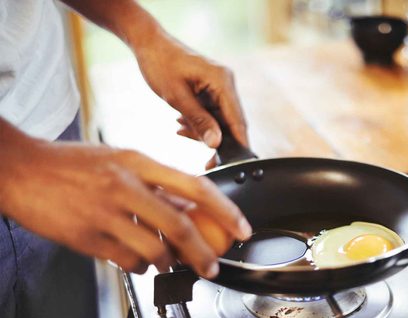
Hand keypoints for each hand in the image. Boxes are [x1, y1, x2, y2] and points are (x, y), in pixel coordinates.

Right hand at [0, 138, 251, 276]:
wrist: (18, 170)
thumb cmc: (70, 165)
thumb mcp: (118, 161)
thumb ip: (153, 184)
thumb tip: (189, 208)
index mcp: (137, 162)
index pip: (195, 186)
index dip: (225, 210)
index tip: (242, 228)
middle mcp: (124, 186)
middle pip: (180, 227)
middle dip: (203, 253)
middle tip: (212, 267)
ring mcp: (104, 213)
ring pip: (155, 251)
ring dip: (166, 262)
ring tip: (164, 259)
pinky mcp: (87, 238)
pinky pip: (127, 262)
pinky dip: (138, 266)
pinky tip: (133, 258)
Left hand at [133, 31, 247, 152]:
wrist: (148, 44)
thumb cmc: (160, 65)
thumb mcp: (176, 97)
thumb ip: (199, 121)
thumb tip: (216, 144)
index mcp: (222, 81)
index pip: (237, 119)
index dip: (239, 144)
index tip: (238, 165)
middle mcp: (226, 83)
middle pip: (231, 123)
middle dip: (218, 142)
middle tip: (208, 163)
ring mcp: (219, 87)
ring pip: (220, 121)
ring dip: (203, 131)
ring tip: (181, 131)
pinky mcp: (211, 91)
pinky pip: (211, 113)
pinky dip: (199, 122)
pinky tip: (181, 124)